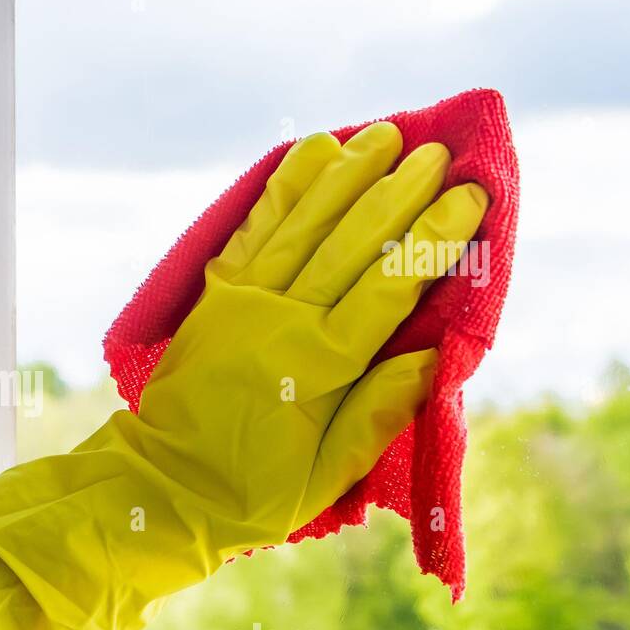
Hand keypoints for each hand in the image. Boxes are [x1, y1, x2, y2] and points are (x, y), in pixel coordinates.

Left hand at [0, 121, 488, 629]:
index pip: (386, 289)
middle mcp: (277, 321)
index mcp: (315, 366)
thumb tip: (434, 356)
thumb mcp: (325, 476)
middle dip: (397, 194)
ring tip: (384, 136)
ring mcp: (240, 302)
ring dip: (345, 176)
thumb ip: (377, 413)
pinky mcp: (214, 297)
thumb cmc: (251, 494)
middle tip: (437, 153)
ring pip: (302, 225)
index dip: (430, 240)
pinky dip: (283, 189)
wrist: (160, 487)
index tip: (468, 197)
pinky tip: (309, 153)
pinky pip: (253, 230)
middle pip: (348, 243)